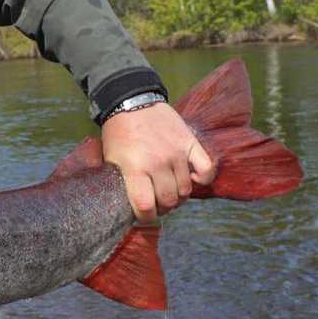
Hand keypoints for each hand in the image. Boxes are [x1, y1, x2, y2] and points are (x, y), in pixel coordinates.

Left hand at [100, 102, 215, 223]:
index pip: (145, 206)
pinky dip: (203, 179)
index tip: (144, 216)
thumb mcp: (110, 158)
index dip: (145, 217)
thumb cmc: (118, 132)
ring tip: (170, 192)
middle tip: (157, 204)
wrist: (132, 100)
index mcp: (134, 168)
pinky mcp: (189, 143)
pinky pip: (207, 169)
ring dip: (179, 196)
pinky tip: (192, 179)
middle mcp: (158, 163)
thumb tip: (128, 203)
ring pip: (186, 189)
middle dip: (162, 208)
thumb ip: (121, 180)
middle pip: (169, 201)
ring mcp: (176, 153)